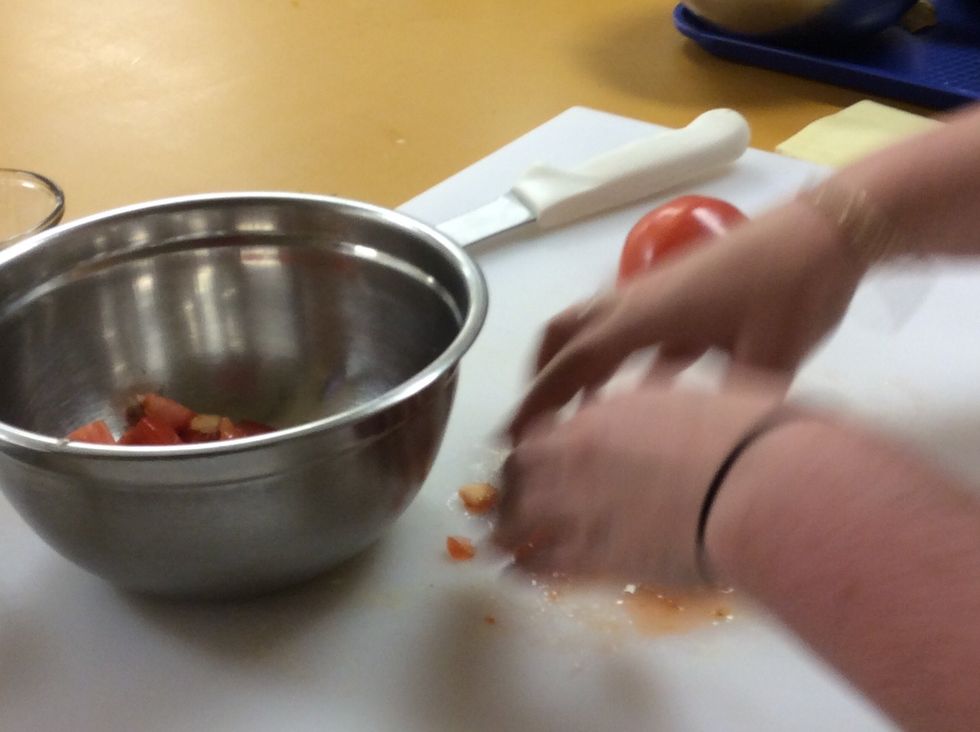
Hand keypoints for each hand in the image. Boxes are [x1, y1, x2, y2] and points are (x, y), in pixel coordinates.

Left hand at [493, 381, 783, 586]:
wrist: (758, 489)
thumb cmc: (747, 434)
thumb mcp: (699, 400)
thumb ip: (664, 404)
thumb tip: (664, 398)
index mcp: (602, 416)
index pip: (544, 429)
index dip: (534, 445)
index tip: (535, 454)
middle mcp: (577, 459)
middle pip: (518, 472)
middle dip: (510, 485)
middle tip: (508, 497)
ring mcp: (581, 510)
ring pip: (517, 520)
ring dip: (505, 528)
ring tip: (498, 540)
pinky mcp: (596, 561)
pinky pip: (544, 566)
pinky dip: (526, 569)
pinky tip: (517, 574)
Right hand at [508, 201, 864, 439]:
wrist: (828, 232)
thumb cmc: (793, 292)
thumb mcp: (764, 362)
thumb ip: (725, 410)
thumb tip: (701, 457)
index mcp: (646, 316)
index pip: (575, 361)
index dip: (539, 399)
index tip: (512, 433)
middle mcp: (639, 300)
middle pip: (567, 330)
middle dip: (543, 373)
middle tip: (538, 418)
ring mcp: (659, 292)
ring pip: (597, 325)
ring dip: (580, 363)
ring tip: (580, 413)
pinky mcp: (683, 294)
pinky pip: (636, 330)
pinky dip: (624, 362)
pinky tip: (645, 397)